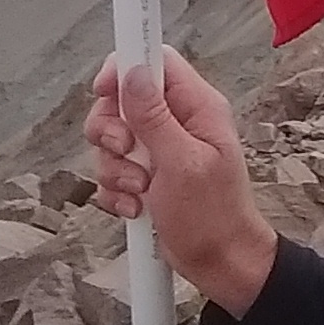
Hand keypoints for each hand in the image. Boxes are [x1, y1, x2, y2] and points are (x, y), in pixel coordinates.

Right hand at [84, 46, 277, 317]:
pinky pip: (112, 171)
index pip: (155, 61)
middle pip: (121, 99)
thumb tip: (132, 73)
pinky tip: (136, 208)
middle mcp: (177, 122)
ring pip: (111, 138)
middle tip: (127, 151)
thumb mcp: (181, 163)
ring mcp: (159, 150)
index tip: (104, 90)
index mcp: (196, 107)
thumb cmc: (213, 217)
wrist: (219, 264)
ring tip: (141, 189)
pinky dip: (116, 191)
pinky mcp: (145, 176)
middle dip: (112, 129)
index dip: (124, 68)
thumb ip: (154, 118)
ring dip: (115, 168)